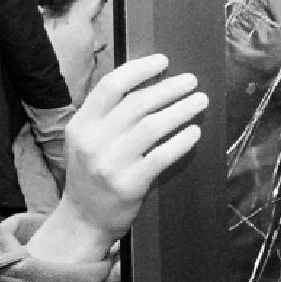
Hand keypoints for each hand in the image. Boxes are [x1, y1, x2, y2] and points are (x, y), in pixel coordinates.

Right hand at [28, 55, 207, 264]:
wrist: (83, 220)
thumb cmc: (91, 174)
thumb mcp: (86, 140)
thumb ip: (107, 115)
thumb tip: (149, 82)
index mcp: (81, 124)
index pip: (111, 85)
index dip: (140, 69)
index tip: (163, 61)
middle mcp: (93, 141)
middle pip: (137, 103)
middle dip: (169, 88)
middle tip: (191, 81)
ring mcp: (110, 164)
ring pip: (152, 126)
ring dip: (181, 110)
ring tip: (199, 101)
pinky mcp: (129, 184)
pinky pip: (161, 156)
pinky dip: (181, 141)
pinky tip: (194, 132)